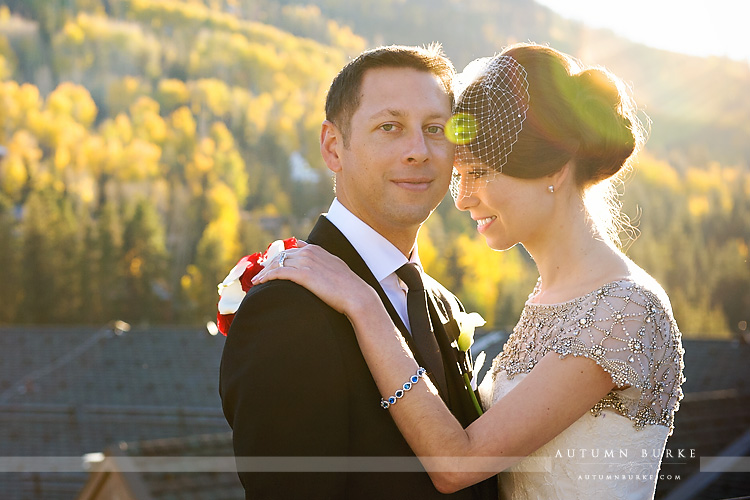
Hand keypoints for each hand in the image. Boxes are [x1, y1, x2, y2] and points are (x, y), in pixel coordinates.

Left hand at [251, 241, 378, 316]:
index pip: (292, 248)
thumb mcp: (335, 267)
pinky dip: (266, 277)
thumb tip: (317, 267)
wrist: (356, 295)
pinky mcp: (303, 274)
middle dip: (268, 264)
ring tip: (256, 280)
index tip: (271, 264)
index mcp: (316, 249)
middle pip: (281, 255)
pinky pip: (278, 273)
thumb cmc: (348, 286)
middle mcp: (309, 252)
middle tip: (259, 274)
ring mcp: (306, 262)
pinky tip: (260, 283)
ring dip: (264, 272)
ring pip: (277, 263)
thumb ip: (324, 263)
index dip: (280, 256)